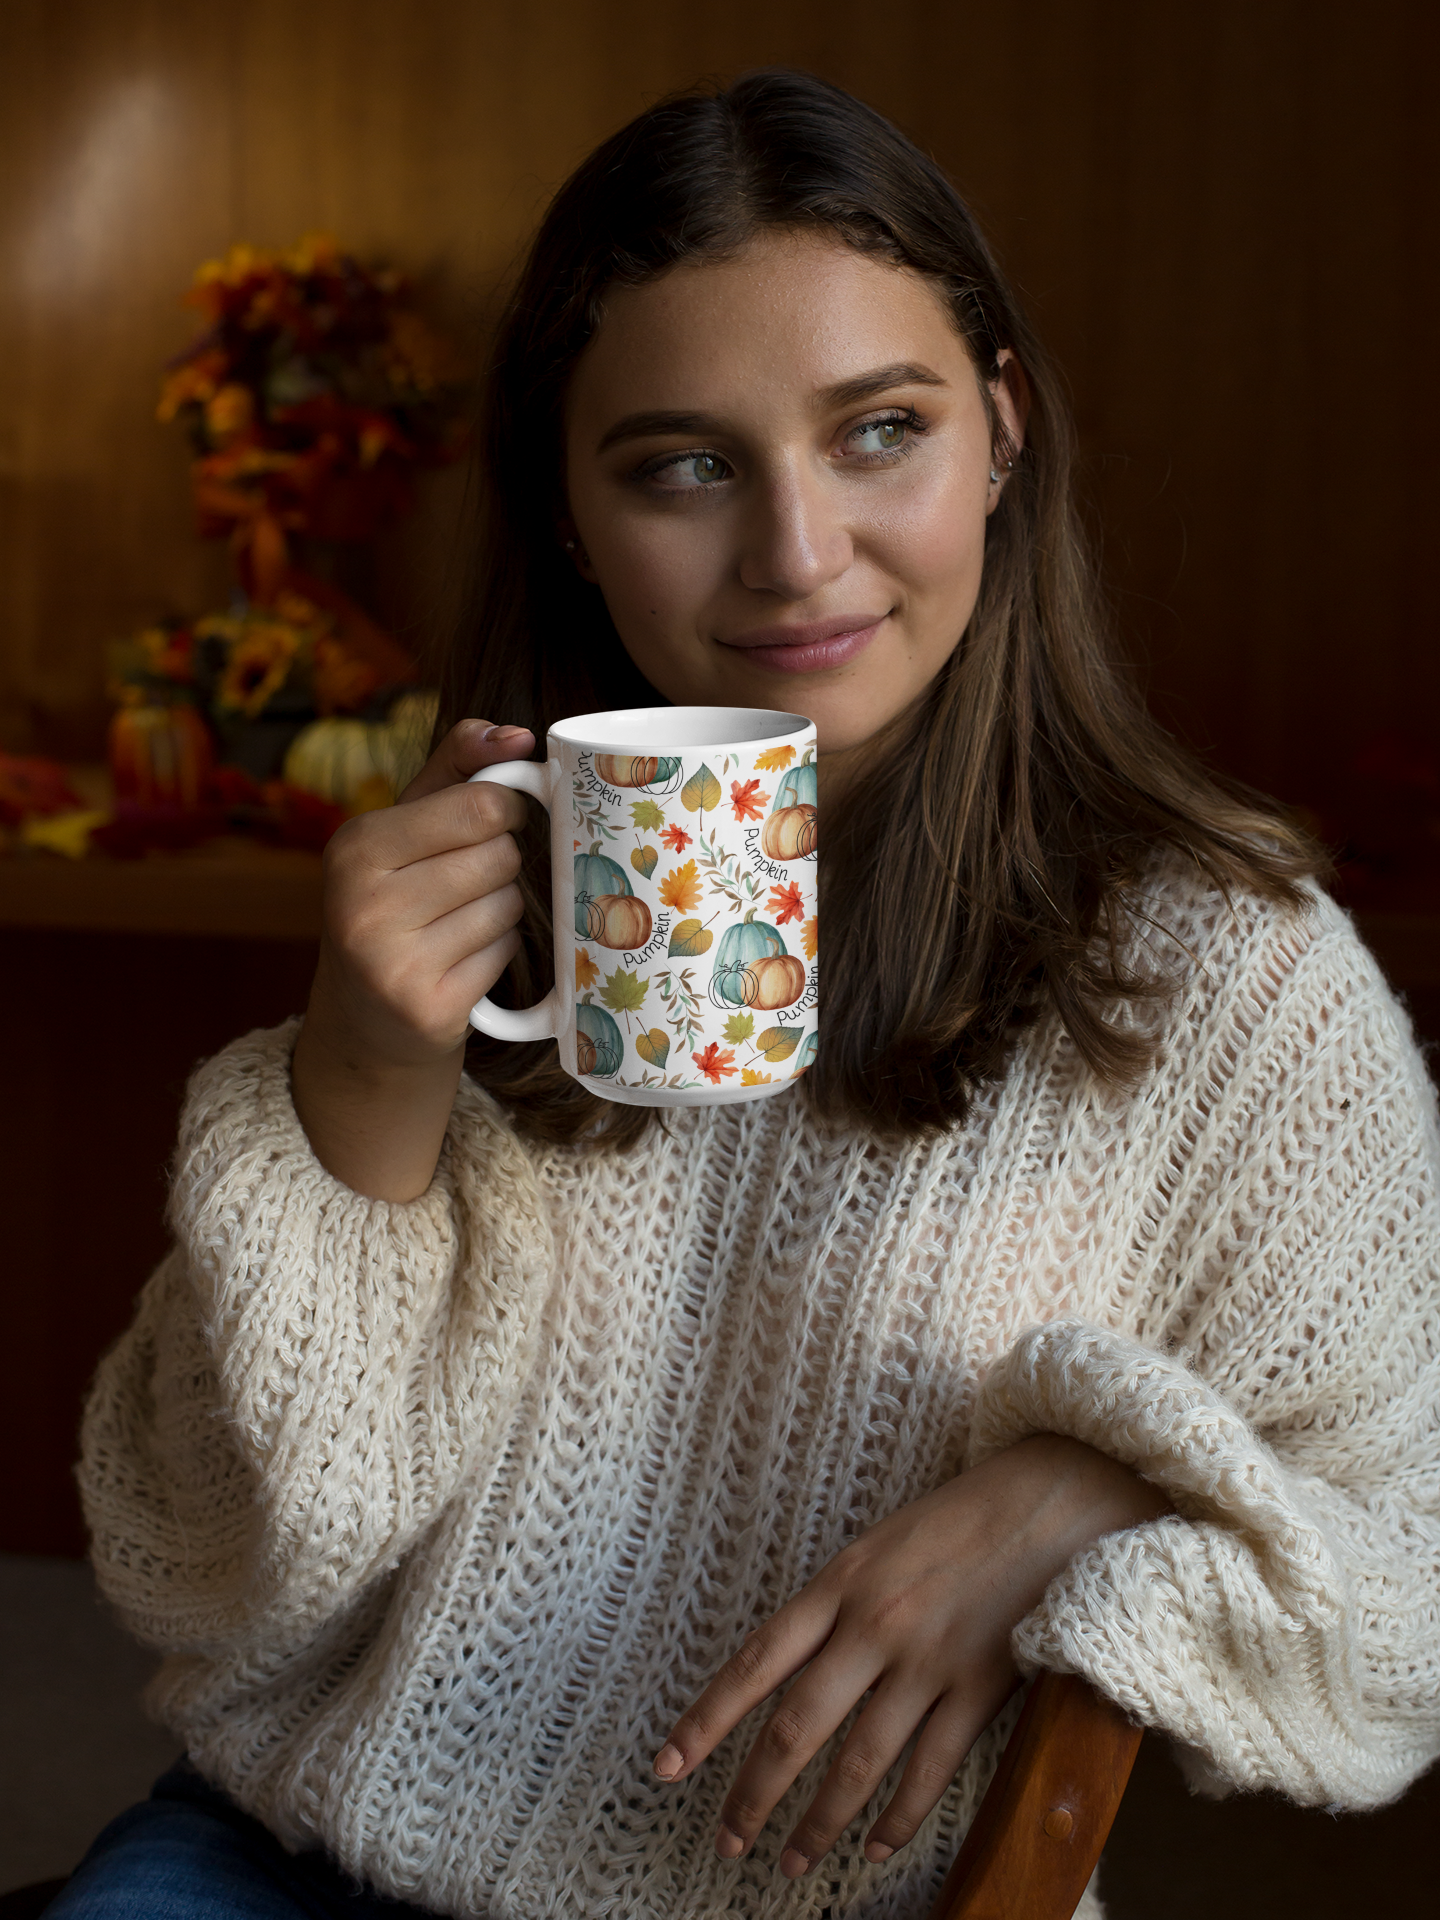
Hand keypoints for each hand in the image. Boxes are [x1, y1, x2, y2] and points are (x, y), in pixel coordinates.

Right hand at [292, 719, 535, 1199]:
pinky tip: (462, 962)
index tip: (493, 822)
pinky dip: (496, 954)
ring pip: (508, 906)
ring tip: (458, 926)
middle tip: (464, 886)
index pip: (482, 805)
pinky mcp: (429, 1009)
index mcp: (357, 846)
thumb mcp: (403, 828)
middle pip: (501, 856)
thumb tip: (514, 732)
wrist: (364, 1021)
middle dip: (500, 866)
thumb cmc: (394, 903)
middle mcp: (364, 903)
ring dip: (500, 913)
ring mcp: (393, 963)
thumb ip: (455, 768)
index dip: (506, 810)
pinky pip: (504, 955)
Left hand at [653, 1434, 1168, 1878]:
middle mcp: (874, 1623)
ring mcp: (929, 1658)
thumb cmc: (957, 1520)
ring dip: (818, 1823)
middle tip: (727, 1841)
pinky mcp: (982, 1686)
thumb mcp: (877, 1546)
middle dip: (754, 1793)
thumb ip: (833, 1605)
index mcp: (839, 1582)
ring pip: (858, 1762)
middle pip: (796, 1726)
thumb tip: (783, 1672)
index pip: (755, 1662)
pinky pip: (929, 1770)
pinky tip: (873, 1845)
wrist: (1049, 1499)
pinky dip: (897, 1817)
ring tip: (791, 1862)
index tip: (666, 1767)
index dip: (706, 1719)